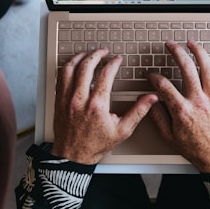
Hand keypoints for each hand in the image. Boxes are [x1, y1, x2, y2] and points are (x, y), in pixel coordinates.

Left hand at [51, 49, 157, 163]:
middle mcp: (79, 100)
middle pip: (86, 66)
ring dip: (80, 57)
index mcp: (97, 105)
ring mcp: (66, 99)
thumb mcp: (122, 130)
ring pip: (70, 69)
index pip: (105, 75)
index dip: (113, 63)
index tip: (117, 60)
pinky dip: (68, 67)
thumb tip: (151, 98)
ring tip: (88, 53)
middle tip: (103, 51)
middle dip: (96, 54)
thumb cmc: (96, 145)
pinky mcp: (58, 101)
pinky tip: (74, 65)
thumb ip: (138, 111)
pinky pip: (60, 77)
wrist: (73, 156)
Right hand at [147, 40, 209, 172]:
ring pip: (207, 69)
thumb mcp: (169, 136)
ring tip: (191, 44)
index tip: (151, 74)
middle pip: (186, 69)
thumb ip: (157, 117)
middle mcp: (198, 101)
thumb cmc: (195, 149)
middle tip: (171, 45)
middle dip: (176, 53)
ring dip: (199, 53)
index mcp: (182, 110)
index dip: (154, 77)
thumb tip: (149, 103)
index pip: (163, 85)